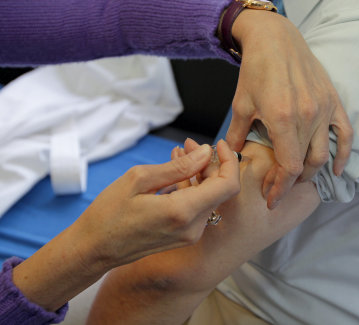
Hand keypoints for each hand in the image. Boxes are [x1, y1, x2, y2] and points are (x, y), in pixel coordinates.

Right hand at [76, 141, 239, 266]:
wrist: (93, 250)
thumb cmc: (109, 214)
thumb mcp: (139, 179)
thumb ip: (179, 166)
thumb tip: (206, 152)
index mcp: (183, 212)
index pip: (228, 185)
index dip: (229, 160)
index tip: (217, 145)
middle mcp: (193, 227)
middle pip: (219, 189)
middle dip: (209, 163)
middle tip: (188, 145)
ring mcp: (190, 235)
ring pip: (209, 197)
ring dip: (199, 174)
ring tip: (178, 154)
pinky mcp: (184, 236)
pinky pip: (198, 207)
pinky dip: (191, 187)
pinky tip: (174, 173)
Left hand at [226, 10, 352, 208]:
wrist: (276, 39)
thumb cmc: (255, 70)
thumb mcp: (241, 104)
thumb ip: (236, 135)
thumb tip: (230, 158)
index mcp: (283, 119)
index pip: (289, 167)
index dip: (280, 188)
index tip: (271, 198)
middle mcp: (308, 117)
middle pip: (305, 164)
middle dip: (290, 183)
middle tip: (278, 188)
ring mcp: (324, 109)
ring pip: (324, 154)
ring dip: (311, 172)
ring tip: (298, 179)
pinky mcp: (333, 102)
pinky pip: (345, 135)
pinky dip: (343, 155)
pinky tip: (336, 169)